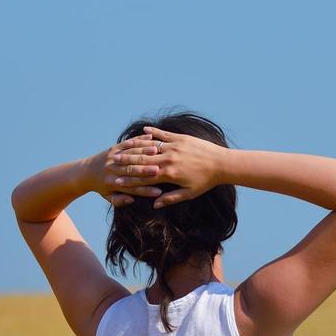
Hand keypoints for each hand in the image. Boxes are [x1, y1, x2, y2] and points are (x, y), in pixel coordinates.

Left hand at [88, 133, 165, 207]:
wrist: (85, 172)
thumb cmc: (101, 187)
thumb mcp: (108, 197)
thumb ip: (119, 200)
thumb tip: (131, 200)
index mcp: (112, 183)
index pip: (131, 188)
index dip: (145, 191)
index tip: (159, 192)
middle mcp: (112, 169)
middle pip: (132, 170)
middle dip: (146, 170)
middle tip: (160, 170)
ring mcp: (113, 157)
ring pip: (131, 154)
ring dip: (144, 152)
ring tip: (158, 152)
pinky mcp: (114, 148)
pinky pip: (128, 143)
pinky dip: (139, 140)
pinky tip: (151, 138)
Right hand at [108, 126, 228, 208]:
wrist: (222, 163)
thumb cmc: (206, 181)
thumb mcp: (189, 193)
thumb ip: (171, 198)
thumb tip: (154, 204)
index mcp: (170, 174)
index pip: (145, 177)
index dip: (129, 180)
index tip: (116, 181)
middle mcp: (169, 159)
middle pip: (143, 161)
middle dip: (127, 162)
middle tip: (113, 162)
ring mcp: (174, 147)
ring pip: (151, 146)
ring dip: (137, 147)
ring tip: (124, 147)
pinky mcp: (181, 138)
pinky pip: (163, 134)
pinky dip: (153, 132)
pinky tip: (144, 131)